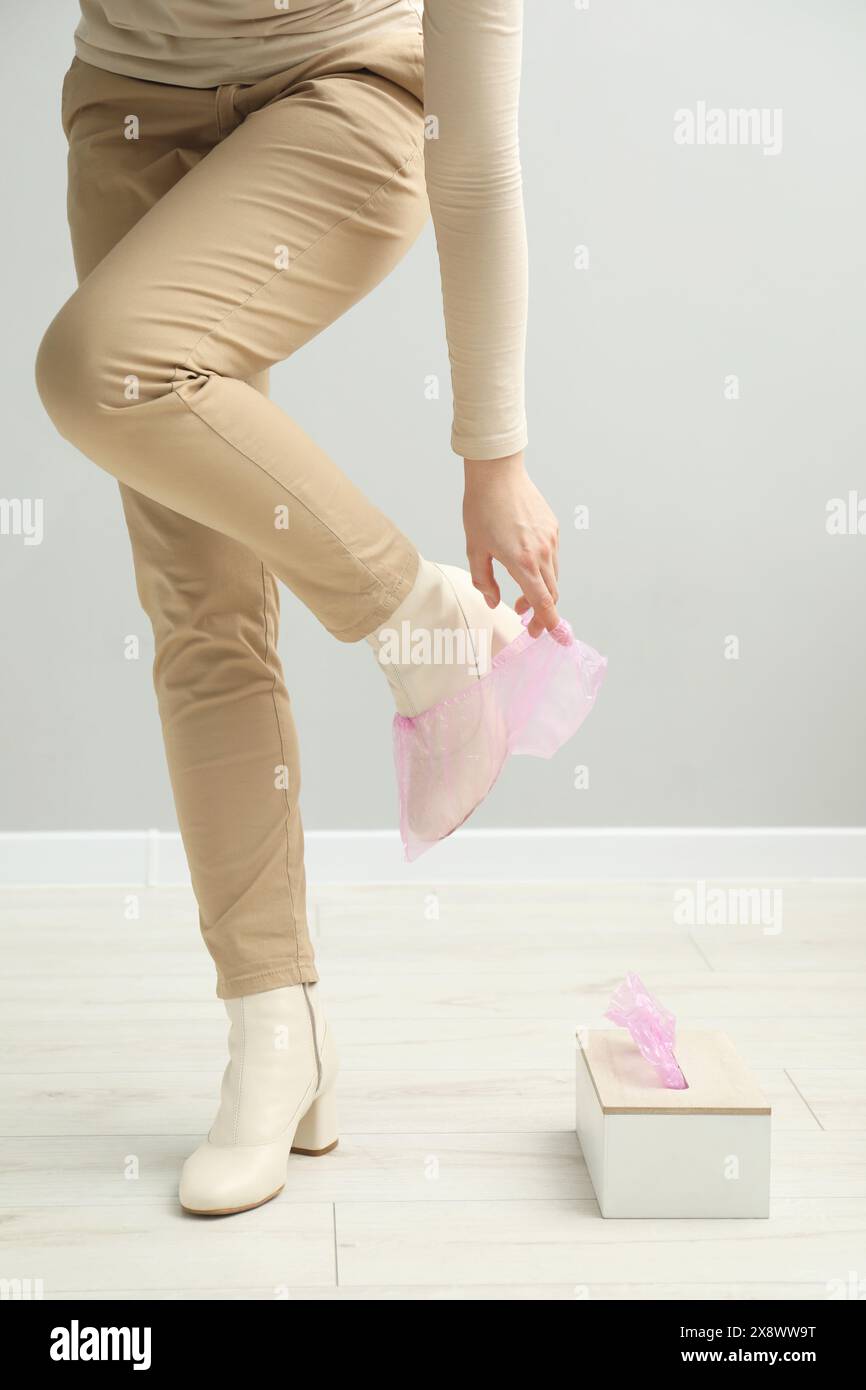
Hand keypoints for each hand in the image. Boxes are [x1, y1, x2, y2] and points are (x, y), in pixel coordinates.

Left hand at [463, 451, 560, 636]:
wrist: (497, 473)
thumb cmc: (481, 508)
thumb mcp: (475, 549)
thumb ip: (484, 580)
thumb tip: (493, 601)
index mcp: (521, 562)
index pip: (542, 602)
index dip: (547, 622)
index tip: (548, 636)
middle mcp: (541, 552)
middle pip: (551, 593)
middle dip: (542, 613)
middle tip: (527, 622)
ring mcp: (550, 539)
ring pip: (553, 576)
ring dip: (541, 592)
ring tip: (522, 597)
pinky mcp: (552, 528)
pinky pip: (552, 557)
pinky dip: (543, 571)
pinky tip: (526, 567)